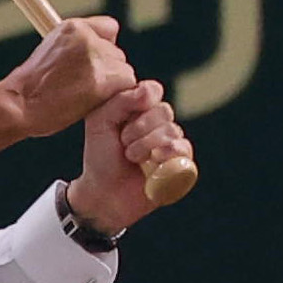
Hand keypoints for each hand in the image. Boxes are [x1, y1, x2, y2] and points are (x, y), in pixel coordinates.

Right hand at [0, 12, 130, 146]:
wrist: (17, 105)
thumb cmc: (28, 88)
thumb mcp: (48, 52)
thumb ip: (75, 47)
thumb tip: (100, 53)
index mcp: (72, 27)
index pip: (109, 29)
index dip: (103, 46)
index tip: (89, 62)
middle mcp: (87, 37)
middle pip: (116, 54)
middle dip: (105, 70)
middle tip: (78, 86)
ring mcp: (97, 57)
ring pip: (123, 70)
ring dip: (109, 84)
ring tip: (81, 95)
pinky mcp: (105, 78)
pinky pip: (126, 84)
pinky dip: (113, 95)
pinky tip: (91, 100)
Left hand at [68, 75, 190, 228]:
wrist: (103, 192)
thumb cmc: (100, 156)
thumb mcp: (99, 123)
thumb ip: (119, 101)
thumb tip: (148, 91)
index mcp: (140, 109)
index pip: (153, 90)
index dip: (141, 102)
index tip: (122, 119)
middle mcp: (158, 122)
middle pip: (163, 110)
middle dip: (138, 128)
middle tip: (123, 143)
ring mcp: (172, 141)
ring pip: (171, 130)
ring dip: (145, 145)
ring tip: (131, 157)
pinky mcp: (181, 161)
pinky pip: (182, 148)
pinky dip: (164, 154)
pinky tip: (151, 164)